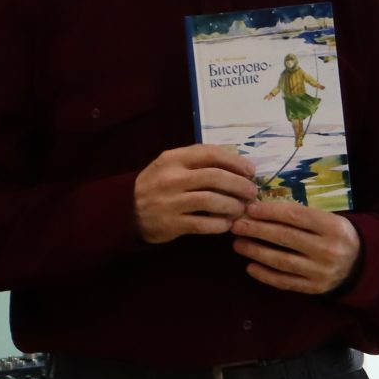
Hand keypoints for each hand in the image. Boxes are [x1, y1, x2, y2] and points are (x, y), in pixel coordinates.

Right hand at [134, 145, 258, 242]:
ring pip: (211, 201)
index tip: (250, 170)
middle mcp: (171, 178)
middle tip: (252, 192)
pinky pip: (202, 224)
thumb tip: (236, 163)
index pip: (210, 154)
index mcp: (173, 158)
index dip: (235, 161)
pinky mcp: (171, 224)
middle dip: (239, 185)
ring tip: (242, 209)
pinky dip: (219, 225)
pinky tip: (227, 224)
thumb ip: (197, 161)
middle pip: (215, 177)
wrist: (126, 211)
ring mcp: (170, 202)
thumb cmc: (157, 184)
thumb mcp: (170, 165)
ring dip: (232, 206)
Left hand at [231, 199, 360, 293]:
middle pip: (285, 237)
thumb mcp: (328, 219)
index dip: (270, 212)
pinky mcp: (314, 288)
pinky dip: (265, 275)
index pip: (295, 216)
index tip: (249, 209)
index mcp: (332, 227)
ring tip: (238, 244)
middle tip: (236, 225)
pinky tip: (250, 267)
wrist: (359, 264)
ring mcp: (320, 271)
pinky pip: (285, 282)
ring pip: (282, 261)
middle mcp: (327, 249)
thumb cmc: (336, 235)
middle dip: (257, 230)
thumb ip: (300, 215)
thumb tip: (260, 209)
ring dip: (256, 251)